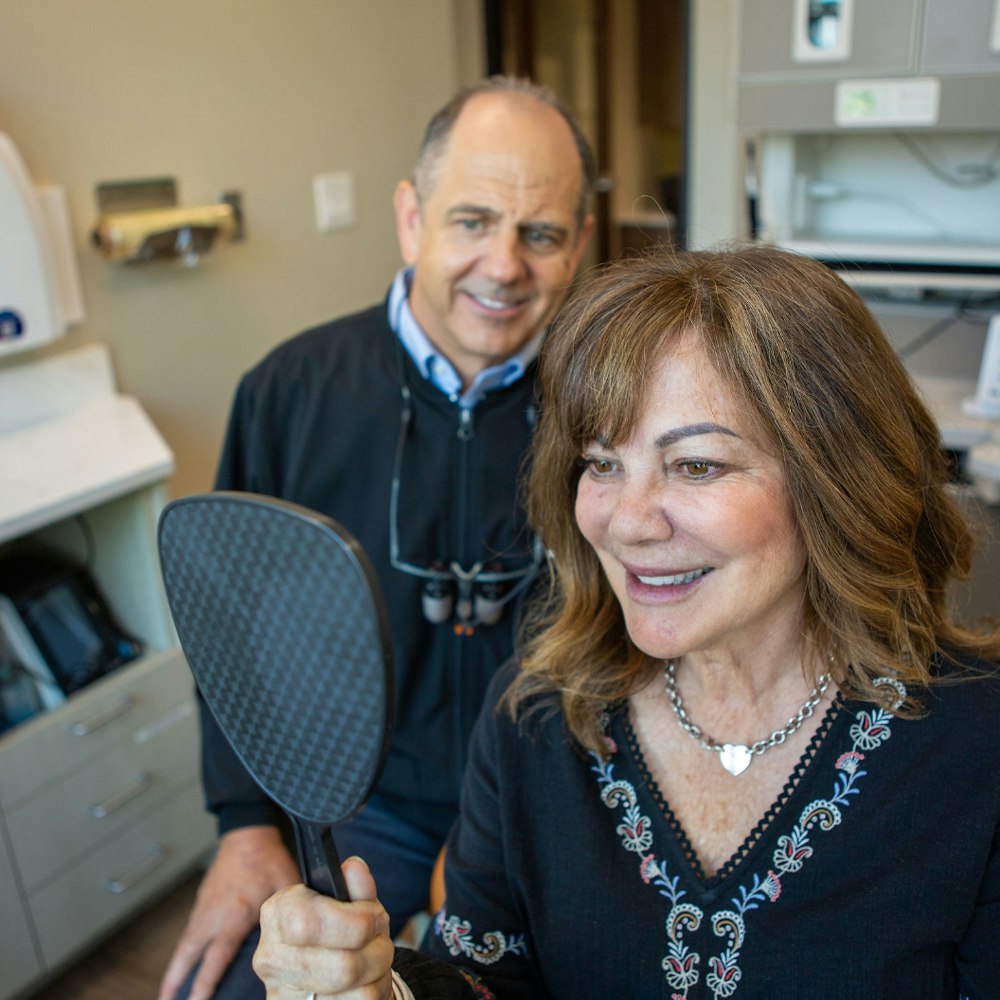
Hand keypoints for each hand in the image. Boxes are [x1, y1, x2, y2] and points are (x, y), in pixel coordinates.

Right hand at [158, 825, 300, 999]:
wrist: (247, 834)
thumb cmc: (268, 859)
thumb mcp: (285, 887)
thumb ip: (288, 915)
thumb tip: (298, 939)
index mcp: (234, 916)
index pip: (215, 959)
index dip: (204, 984)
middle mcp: (212, 916)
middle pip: (187, 957)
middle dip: (175, 982)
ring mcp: (203, 908)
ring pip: (184, 946)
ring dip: (175, 969)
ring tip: (168, 993)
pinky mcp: (202, 902)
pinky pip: (188, 933)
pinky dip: (182, 951)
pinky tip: (184, 963)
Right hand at [253, 857, 393, 998]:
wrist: (319, 973)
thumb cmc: (336, 929)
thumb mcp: (346, 901)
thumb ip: (355, 885)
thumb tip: (354, 868)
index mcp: (277, 914)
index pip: (309, 922)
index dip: (355, 921)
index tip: (374, 917)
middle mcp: (271, 957)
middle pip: (343, 967)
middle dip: (378, 951)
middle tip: (381, 940)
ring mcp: (282, 994)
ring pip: (356, 994)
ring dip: (378, 975)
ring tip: (375, 961)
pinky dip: (374, 994)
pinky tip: (364, 983)